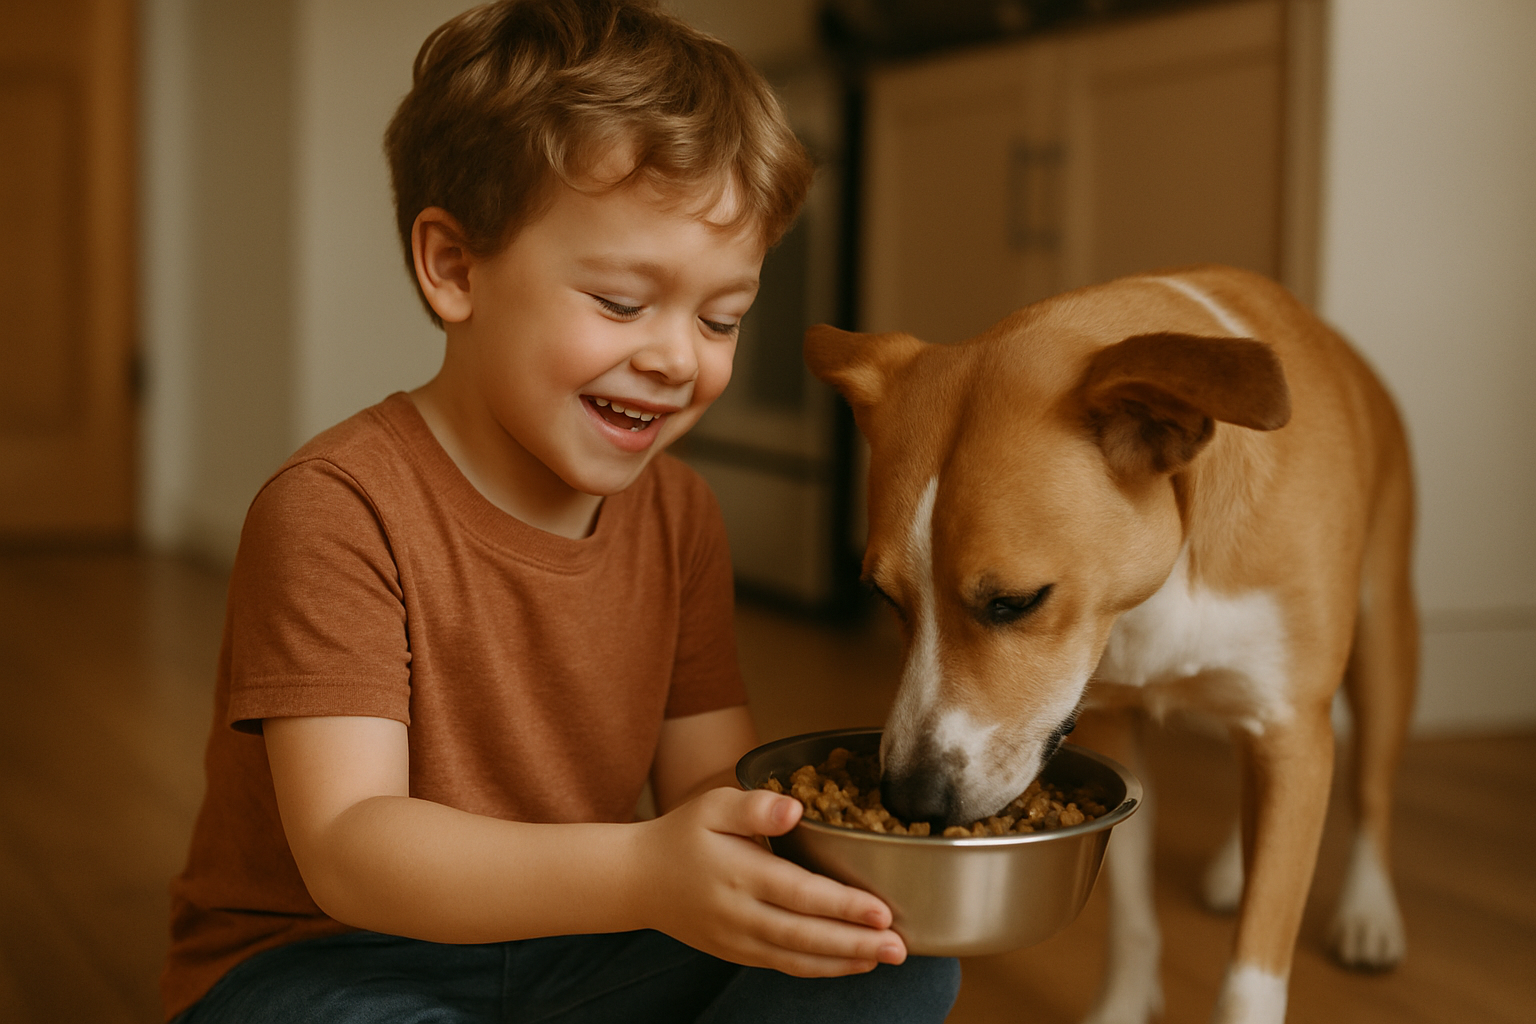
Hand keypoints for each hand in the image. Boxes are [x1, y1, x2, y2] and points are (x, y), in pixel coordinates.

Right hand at [629, 787, 907, 976]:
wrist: (639, 880)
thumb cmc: (684, 835)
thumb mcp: (713, 805)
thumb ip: (755, 804)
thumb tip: (795, 808)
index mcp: (740, 872)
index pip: (800, 893)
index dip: (843, 905)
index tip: (882, 911)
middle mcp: (740, 913)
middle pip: (806, 934)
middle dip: (855, 942)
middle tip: (899, 947)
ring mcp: (738, 940)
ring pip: (797, 958)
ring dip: (844, 961)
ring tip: (884, 958)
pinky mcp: (738, 953)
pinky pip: (784, 966)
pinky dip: (820, 968)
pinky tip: (851, 962)